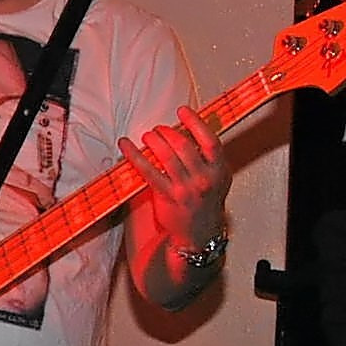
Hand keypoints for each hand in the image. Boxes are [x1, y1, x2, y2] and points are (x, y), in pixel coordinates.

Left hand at [123, 106, 230, 259]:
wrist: (200, 234)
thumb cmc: (206, 203)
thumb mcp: (218, 178)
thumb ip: (209, 156)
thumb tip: (190, 129)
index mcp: (219, 171)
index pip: (210, 141)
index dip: (195, 122)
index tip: (182, 111)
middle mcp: (204, 179)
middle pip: (184, 146)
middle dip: (168, 132)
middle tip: (159, 129)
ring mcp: (185, 189)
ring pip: (166, 156)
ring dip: (153, 141)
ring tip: (147, 136)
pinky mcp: (167, 197)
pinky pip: (148, 171)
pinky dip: (135, 155)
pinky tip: (126, 145)